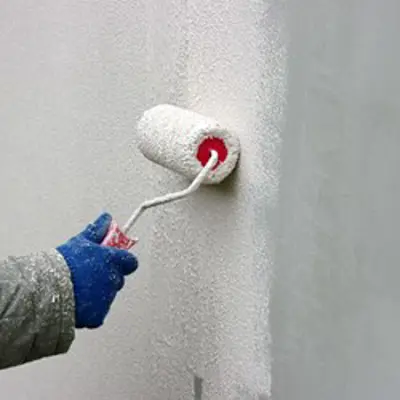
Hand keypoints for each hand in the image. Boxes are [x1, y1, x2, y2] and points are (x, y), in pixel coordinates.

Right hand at [57, 213, 137, 327]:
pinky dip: (91, 309)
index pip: (130, 262)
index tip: (112, 261)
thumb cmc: (64, 263)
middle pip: (118, 279)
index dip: (122, 261)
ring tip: (78, 289)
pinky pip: (99, 312)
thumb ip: (97, 230)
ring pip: (108, 295)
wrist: (47, 289)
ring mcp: (107, 298)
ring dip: (99, 293)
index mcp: (113, 260)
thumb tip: (107, 218)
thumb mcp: (80, 242)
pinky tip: (77, 302)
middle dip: (108, 277)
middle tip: (89, 276)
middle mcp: (114, 279)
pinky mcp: (99, 315)